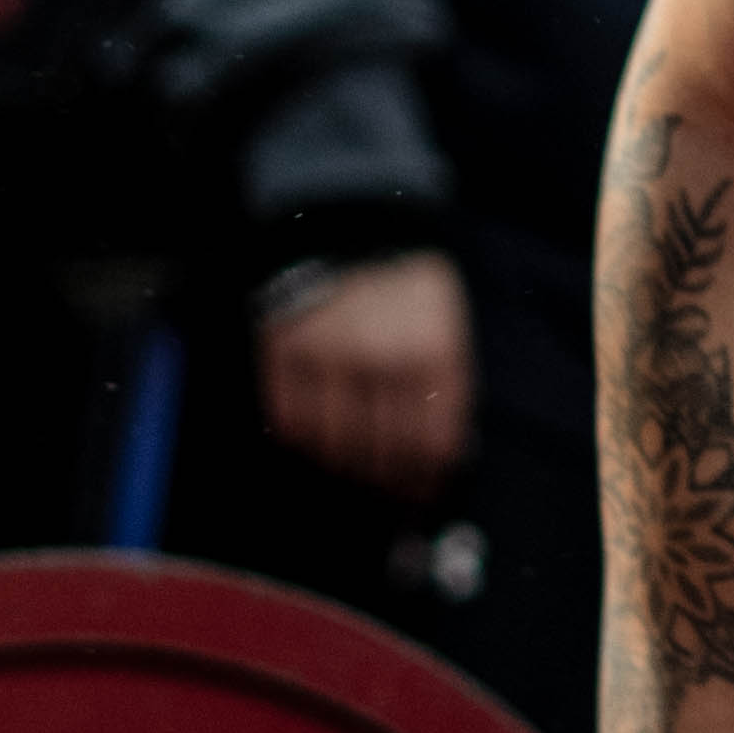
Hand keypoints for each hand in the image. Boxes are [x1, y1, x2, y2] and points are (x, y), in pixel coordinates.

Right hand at [257, 252, 472, 491]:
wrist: (350, 239)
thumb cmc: (405, 300)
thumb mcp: (445, 334)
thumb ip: (448, 395)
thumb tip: (443, 466)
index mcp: (434, 352)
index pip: (432, 446)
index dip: (426, 480)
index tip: (420, 494)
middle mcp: (383, 356)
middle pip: (386, 453)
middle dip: (388, 481)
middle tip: (385, 489)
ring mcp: (331, 354)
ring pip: (336, 447)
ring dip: (346, 468)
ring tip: (353, 469)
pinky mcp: (286, 352)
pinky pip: (292, 425)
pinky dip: (305, 444)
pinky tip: (319, 443)